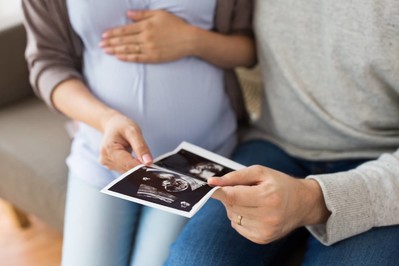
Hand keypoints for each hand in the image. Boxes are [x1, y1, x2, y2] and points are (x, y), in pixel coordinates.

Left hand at [99, 10, 193, 62]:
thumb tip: (128, 14)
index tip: (103, 35)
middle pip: (124, 40)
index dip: (113, 33)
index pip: (125, 30)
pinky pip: (138, 58)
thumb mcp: (159, 14)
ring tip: (106, 51)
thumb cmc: (175, 25)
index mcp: (146, 26)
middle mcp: (145, 37)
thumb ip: (142, 15)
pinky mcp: (154, 57)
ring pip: (128, 50)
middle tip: (100, 45)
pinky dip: (127, 58)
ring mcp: (149, 48)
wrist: (189, 39)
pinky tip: (119, 57)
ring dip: (115, 50)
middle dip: (111, 42)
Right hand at [99, 111, 152, 172]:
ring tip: (143, 158)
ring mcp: (107, 163)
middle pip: (127, 169)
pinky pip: (125, 170)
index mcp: (109, 149)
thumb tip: (148, 162)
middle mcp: (106, 159)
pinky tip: (137, 160)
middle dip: (141, 168)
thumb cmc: (122, 126)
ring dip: (137, 168)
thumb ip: (141, 147)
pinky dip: (133, 167)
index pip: (128, 164)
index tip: (153, 167)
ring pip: (127, 172)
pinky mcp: (111, 166)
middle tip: (151, 163)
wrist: (112, 125)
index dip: (141, 167)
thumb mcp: (134, 131)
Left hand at [208, 165, 329, 243]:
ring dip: (235, 208)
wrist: (303, 203)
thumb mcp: (260, 172)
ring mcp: (265, 231)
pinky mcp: (262, 239)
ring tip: (252, 200)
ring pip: (232, 217)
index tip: (210, 186)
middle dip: (230, 196)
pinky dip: (240, 218)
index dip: (219, 192)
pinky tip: (254, 211)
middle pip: (231, 207)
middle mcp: (267, 217)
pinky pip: (237, 227)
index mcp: (268, 197)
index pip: (233, 197)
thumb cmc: (279, 184)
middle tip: (243, 189)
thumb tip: (212, 182)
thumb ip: (235, 176)